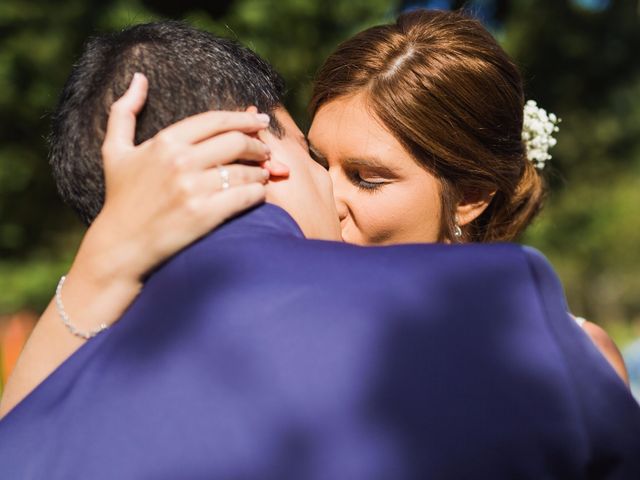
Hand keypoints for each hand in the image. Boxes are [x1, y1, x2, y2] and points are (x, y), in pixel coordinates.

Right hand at [77, 73, 280, 286]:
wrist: (120, 246)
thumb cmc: (120, 197)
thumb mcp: (114, 151)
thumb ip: (124, 111)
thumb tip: (139, 78)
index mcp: (165, 142)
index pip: (216, 120)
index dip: (243, 119)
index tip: (260, 120)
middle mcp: (180, 161)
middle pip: (236, 141)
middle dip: (258, 144)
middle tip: (266, 151)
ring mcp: (193, 189)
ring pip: (245, 170)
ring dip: (261, 171)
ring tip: (264, 173)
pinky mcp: (204, 215)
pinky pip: (246, 196)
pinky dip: (258, 193)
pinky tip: (258, 193)